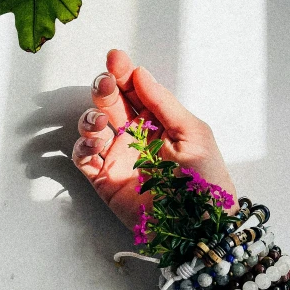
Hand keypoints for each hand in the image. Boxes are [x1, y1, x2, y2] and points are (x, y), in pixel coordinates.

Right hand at [72, 49, 237, 229]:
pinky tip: (94, 144)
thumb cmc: (207, 183)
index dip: (122, 72)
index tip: (116, 59)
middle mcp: (134, 136)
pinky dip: (82, 147)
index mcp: (158, 122)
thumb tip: (139, 73)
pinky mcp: (105, 181)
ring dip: (91, 117)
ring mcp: (118, 158)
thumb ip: (164, 104)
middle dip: (104, 88)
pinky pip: (83, 158)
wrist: (201, 230)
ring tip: (103, 121)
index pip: (134, 90)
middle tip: (106, 83)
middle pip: (109, 103)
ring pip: (92, 127)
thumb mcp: (194, 135)